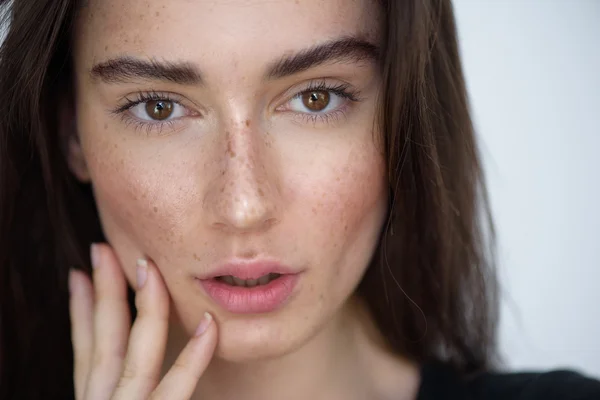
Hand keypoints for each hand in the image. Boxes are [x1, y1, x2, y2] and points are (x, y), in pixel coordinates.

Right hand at [69, 243, 216, 399]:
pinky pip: (175, 387)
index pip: (88, 352)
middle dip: (104, 291)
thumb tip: (133, 370)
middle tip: (102, 247)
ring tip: (147, 265)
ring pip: (135, 352)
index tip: (79, 276)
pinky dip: (193, 357)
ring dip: (144, 306)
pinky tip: (208, 323)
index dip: (82, 312)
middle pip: (105, 340)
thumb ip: (133, 389)